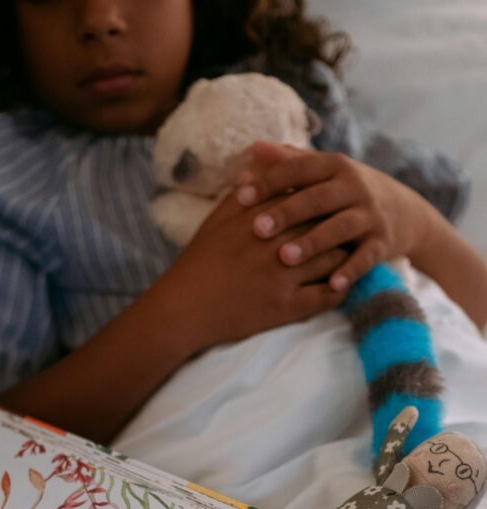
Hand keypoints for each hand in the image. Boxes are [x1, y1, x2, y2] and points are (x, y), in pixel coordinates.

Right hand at [167, 188, 347, 353]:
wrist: (184, 308)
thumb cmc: (199, 263)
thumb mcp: (216, 221)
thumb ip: (240, 196)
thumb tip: (255, 171)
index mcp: (261, 219)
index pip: (305, 200)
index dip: (322, 200)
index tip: (332, 202)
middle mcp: (276, 244)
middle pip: (325, 225)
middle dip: (339, 224)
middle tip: (352, 225)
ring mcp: (283, 276)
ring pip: (333, 258)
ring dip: (345, 255)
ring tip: (350, 254)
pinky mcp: (286, 307)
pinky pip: (327, 295)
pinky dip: (340, 288)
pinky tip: (342, 284)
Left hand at [236, 142, 430, 293]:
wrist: (404, 212)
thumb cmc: (346, 192)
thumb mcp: (323, 172)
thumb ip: (289, 161)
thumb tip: (253, 147)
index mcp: (333, 166)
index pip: (298, 170)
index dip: (269, 181)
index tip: (240, 195)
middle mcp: (353, 186)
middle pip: (316, 198)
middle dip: (286, 213)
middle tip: (257, 229)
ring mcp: (369, 214)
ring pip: (339, 228)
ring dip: (313, 242)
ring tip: (286, 258)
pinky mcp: (382, 241)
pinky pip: (365, 258)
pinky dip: (350, 271)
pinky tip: (332, 285)